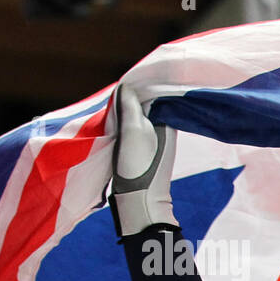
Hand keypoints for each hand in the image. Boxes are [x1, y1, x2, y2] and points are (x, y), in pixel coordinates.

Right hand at [108, 84, 178, 237]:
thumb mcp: (133, 131)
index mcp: (167, 122)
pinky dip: (124, 123)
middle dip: (132, 96)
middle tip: (115, 90)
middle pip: (146, 105)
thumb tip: (127, 85)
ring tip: (112, 102)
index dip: (140, 85)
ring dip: (126, 110)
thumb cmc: (139, 166)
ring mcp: (154, 141)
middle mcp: (164, 130)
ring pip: (139, 116)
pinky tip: (114, 120)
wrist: (140, 201)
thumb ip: (131, 107)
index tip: (125, 79)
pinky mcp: (143, 151)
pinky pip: (133, 129)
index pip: (155, 94)